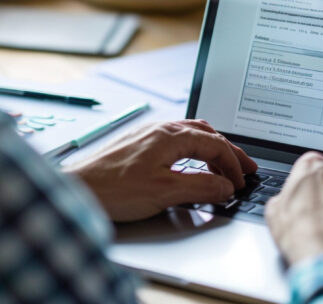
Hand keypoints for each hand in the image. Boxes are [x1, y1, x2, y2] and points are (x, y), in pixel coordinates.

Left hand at [65, 120, 257, 221]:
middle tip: (244, 167)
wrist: (78, 188)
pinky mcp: (138, 145)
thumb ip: (200, 187)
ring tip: (223, 164)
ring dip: (211, 149)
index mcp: (170, 136)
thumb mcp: (164, 191)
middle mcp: (160, 130)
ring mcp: (148, 135)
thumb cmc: (113, 189)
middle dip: (228, 151)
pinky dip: (194, 151)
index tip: (240, 182)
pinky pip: (176, 141)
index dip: (232, 164)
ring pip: (190, 135)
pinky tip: (191, 162)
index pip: (214, 144)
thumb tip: (224, 186)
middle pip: (205, 134)